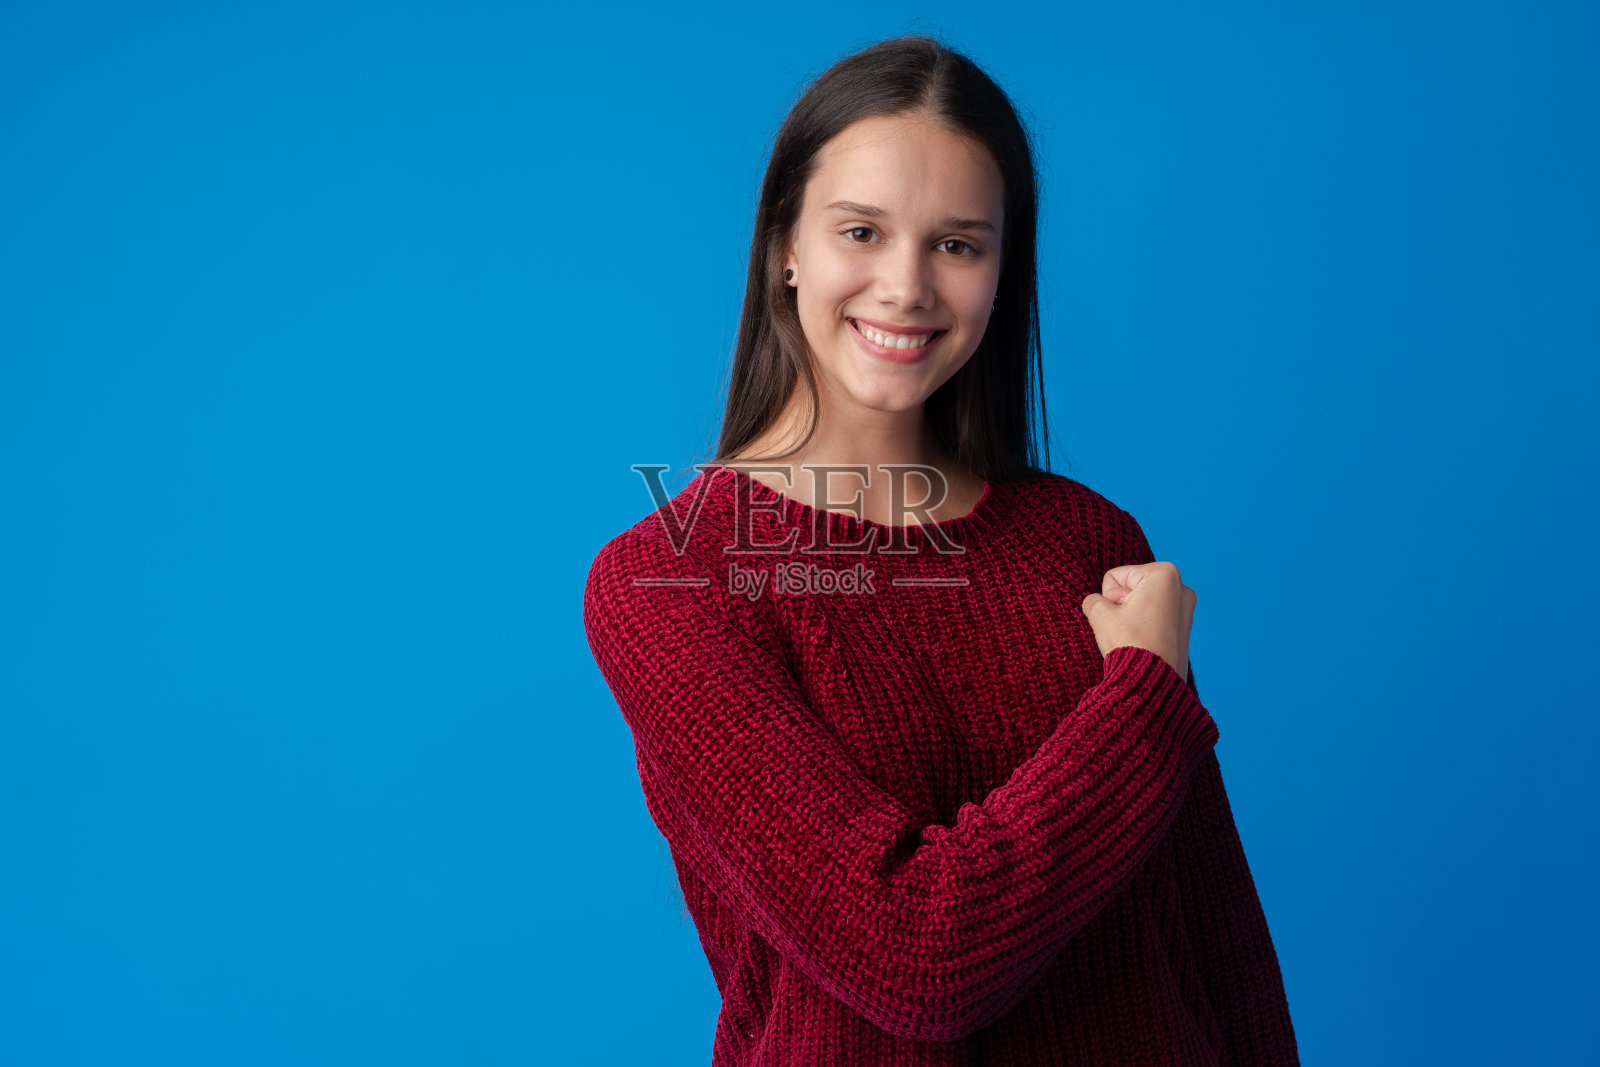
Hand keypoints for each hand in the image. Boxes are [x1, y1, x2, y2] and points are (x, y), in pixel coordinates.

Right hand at [1080, 561, 1193, 682]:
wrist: (1149, 683)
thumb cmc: (1130, 643)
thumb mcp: (1100, 615)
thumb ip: (1093, 600)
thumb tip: (1096, 603)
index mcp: (1164, 573)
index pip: (1115, 577)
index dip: (1109, 598)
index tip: (1120, 616)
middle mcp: (1181, 586)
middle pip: (1130, 588)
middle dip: (1122, 606)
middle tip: (1127, 627)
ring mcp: (1186, 608)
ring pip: (1141, 604)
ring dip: (1132, 617)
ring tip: (1136, 636)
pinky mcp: (1185, 627)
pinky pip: (1153, 619)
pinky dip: (1145, 627)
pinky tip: (1144, 642)